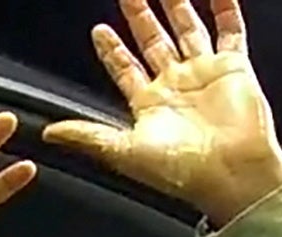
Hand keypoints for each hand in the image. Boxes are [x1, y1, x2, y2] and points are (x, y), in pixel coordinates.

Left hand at [44, 0, 281, 226]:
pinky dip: (225, 8)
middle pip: (153, 41)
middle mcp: (177, 86)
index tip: (98, 29)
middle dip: (139, 16)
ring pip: (187, 29)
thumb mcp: (124, 152)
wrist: (232, 175)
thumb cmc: (183, 170)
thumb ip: (88, 136)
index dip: (112, 50)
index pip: (125, 69)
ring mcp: (205, 75)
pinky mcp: (233, 68)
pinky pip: (230, 30)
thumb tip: (48, 133)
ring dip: (176, 5)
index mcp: (151, 106)